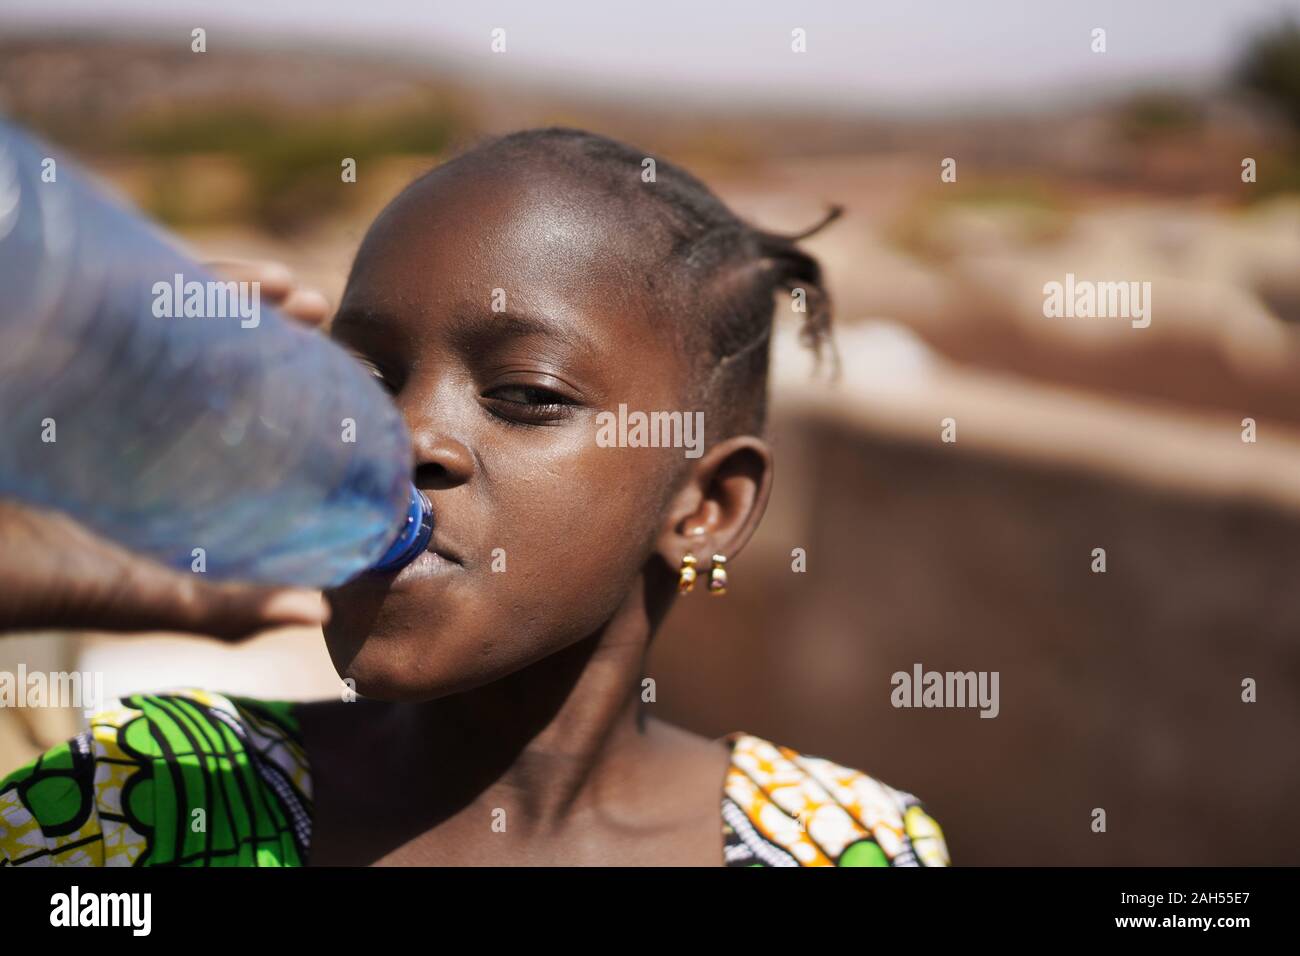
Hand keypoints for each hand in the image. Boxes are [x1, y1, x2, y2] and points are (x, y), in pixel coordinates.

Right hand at [0, 259, 334, 639]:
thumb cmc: (21, 585)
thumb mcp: (135, 597)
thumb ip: (221, 608)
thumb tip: (317, 613)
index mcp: (163, 464)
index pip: (243, 409)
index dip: (295, 385)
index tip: (348, 372)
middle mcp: (129, 415)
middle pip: (212, 353)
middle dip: (268, 325)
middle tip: (318, 306)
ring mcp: (87, 380)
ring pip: (164, 318)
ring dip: (224, 290)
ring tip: (285, 284)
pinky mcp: (42, 348)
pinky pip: (99, 300)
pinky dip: (144, 276)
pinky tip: (182, 266)